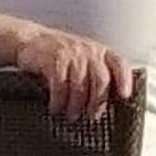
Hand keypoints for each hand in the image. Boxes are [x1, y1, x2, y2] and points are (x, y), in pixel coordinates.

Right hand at [9, 23, 132, 123]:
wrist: (31, 40)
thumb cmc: (60, 55)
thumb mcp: (82, 61)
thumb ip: (94, 76)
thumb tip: (105, 105)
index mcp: (99, 52)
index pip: (118, 63)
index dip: (124, 80)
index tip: (125, 96)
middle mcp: (88, 51)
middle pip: (100, 80)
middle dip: (97, 102)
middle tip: (91, 116)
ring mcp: (72, 54)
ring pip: (80, 86)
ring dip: (75, 106)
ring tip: (71, 115)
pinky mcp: (54, 59)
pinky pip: (60, 86)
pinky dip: (58, 101)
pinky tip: (55, 107)